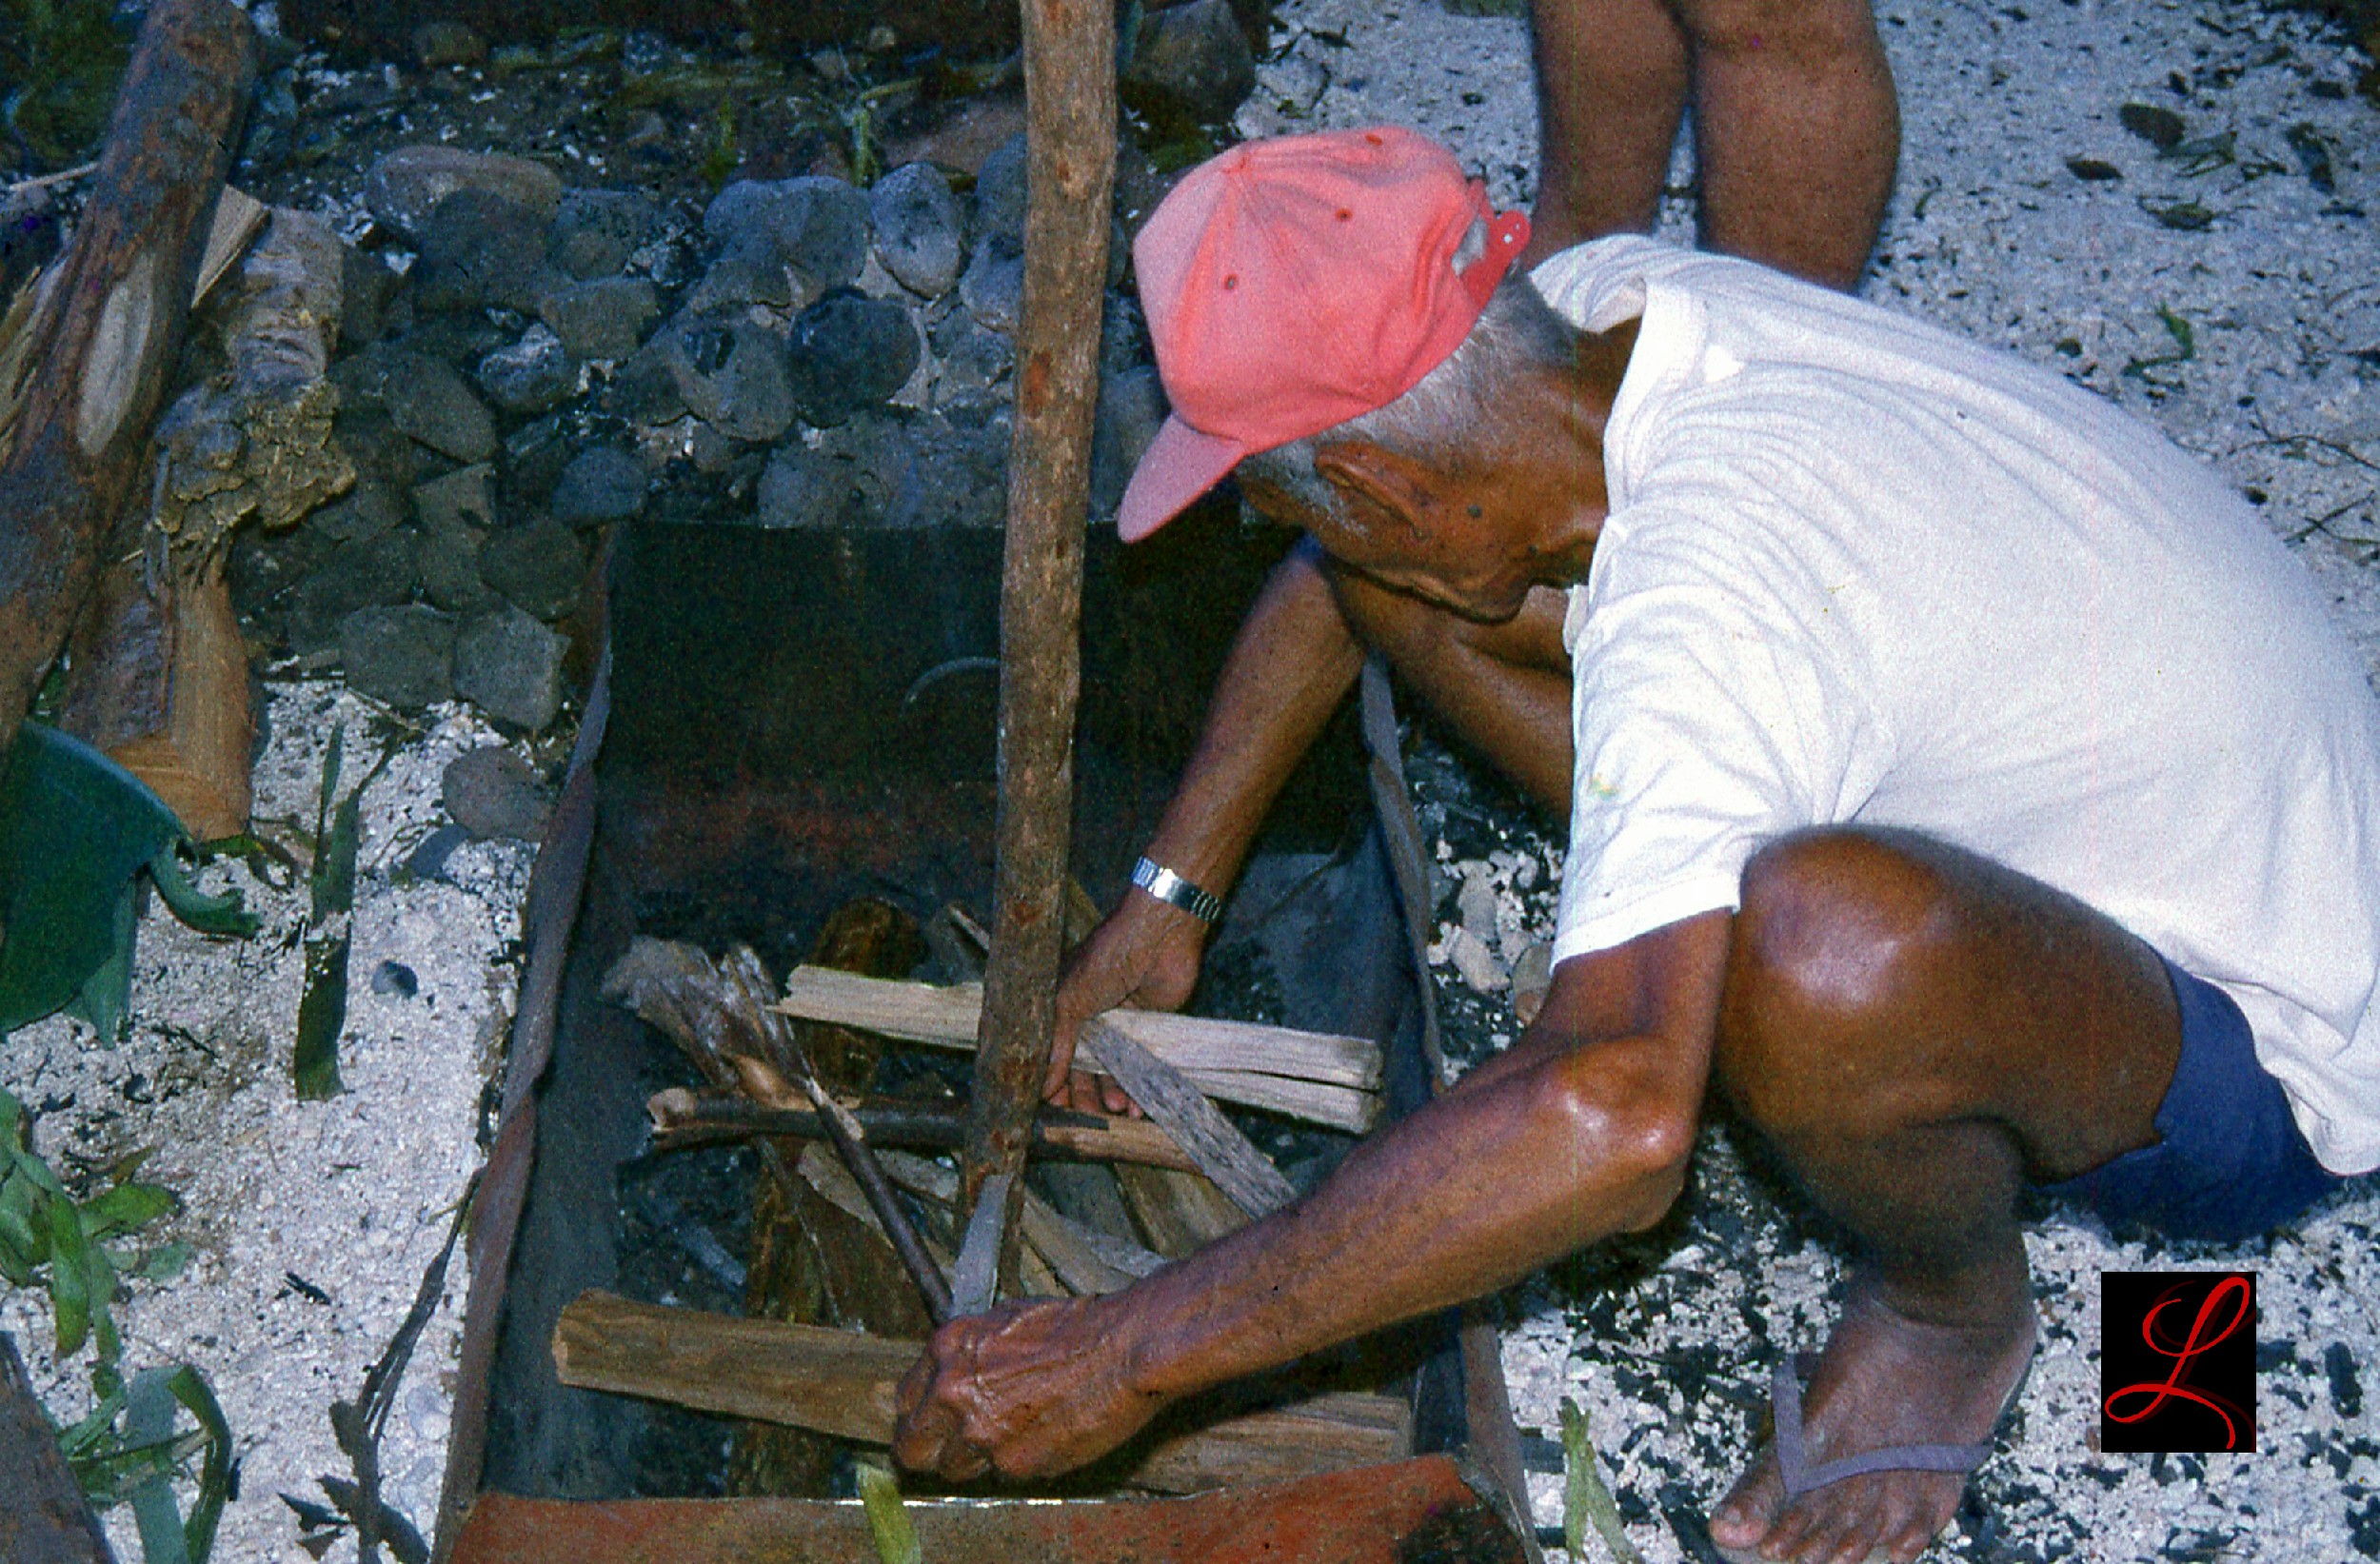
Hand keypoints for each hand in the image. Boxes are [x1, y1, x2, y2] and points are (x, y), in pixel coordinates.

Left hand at [891, 1296, 1168, 1481]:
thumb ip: (969, 1353)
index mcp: (947, 1349)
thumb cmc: (1075, 1327)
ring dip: (977, 1461)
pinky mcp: (1012, 1463)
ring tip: (1013, 1435)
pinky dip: (1018, 1464)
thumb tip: (953, 1374)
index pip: (904, 1403)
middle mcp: (952, 1392)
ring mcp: (980, 1432)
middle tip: (955, 1449)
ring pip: (955, 1470)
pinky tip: (1044, 1436)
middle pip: (911, 1449)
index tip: (935, 1424)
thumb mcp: (1005, 1319)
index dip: (921, 1417)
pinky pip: (1002, 1475)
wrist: (1122, 1349)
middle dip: (931, 1451)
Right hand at [1046, 889, 1208, 1113]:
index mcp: (1064, 1009)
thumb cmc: (1108, 957)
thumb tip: (1043, 1085)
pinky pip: (1142, 1068)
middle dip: (1086, 1096)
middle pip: (1084, 1070)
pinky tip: (1138, 1104)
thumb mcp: (1070, 999)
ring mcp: (1123, 1029)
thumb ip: (1057, 1044)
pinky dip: (1139, 1088)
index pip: (1052, 1055)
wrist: (1160, 936)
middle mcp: (1092, 1021)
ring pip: (1114, 1073)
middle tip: (1092, 1117)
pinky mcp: (1152, 1033)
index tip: (1054, 1107)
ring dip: (1114, 1095)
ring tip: (1119, 1110)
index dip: (1052, 1081)